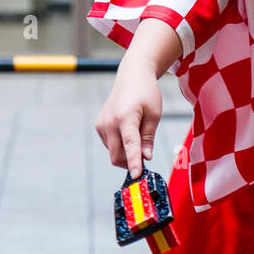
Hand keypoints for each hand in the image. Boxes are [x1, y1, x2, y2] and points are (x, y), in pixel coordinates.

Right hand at [95, 56, 161, 177]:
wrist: (132, 76)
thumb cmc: (146, 93)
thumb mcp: (154, 113)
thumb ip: (149, 137)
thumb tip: (146, 157)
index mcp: (126, 117)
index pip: (130, 145)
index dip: (133, 162)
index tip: (136, 176)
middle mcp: (109, 122)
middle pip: (117, 155)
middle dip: (130, 163)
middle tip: (145, 158)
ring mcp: (101, 124)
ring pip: (113, 152)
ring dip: (126, 153)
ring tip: (138, 133)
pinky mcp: (99, 126)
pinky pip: (109, 145)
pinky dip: (120, 145)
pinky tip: (128, 130)